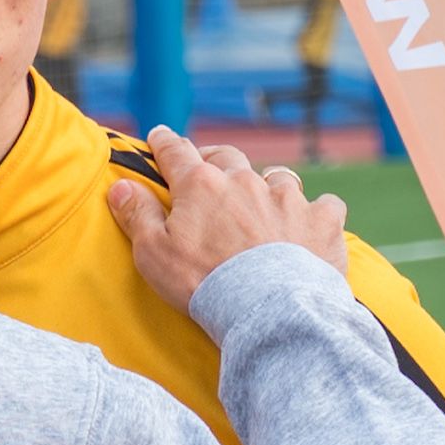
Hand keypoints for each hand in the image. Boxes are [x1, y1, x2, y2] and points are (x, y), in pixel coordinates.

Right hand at [104, 125, 348, 312]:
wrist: (268, 309)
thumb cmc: (204, 283)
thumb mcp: (154, 254)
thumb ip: (137, 215)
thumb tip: (120, 187)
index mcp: (202, 186)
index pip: (176, 152)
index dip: (164, 142)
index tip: (159, 136)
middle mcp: (246, 181)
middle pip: (228, 157)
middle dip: (215, 159)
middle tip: (209, 168)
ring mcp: (288, 198)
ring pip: (278, 176)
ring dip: (269, 184)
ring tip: (264, 200)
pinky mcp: (322, 220)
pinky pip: (324, 205)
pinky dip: (316, 213)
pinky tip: (312, 225)